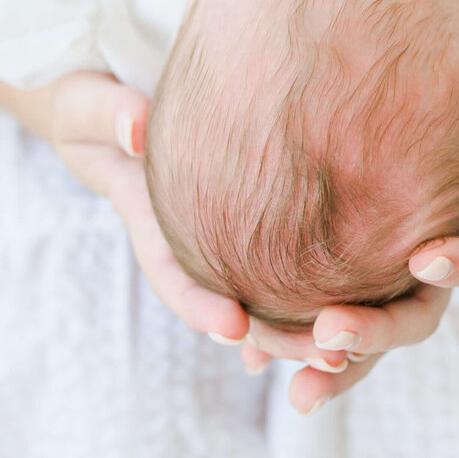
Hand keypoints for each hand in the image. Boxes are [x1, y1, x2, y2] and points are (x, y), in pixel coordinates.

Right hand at [27, 71, 360, 373]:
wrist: (107, 109)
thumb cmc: (92, 108)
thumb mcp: (87, 105)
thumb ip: (110, 115)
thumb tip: (136, 129)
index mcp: (152, 225)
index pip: (175, 276)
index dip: (200, 304)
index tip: (232, 327)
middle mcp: (195, 243)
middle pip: (235, 304)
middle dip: (276, 335)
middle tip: (328, 352)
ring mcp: (228, 236)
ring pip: (271, 292)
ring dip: (308, 325)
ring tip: (358, 346)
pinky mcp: (260, 217)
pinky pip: (292, 262)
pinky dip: (322, 290)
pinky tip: (371, 309)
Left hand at [242, 46, 458, 413]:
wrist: (401, 104)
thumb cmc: (456, 93)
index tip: (426, 260)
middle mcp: (426, 268)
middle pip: (413, 318)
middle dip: (377, 334)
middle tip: (332, 333)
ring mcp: (381, 283)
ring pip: (361, 340)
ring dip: (330, 367)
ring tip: (297, 391)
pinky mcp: (335, 282)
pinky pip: (308, 323)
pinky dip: (280, 345)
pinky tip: (245, 358)